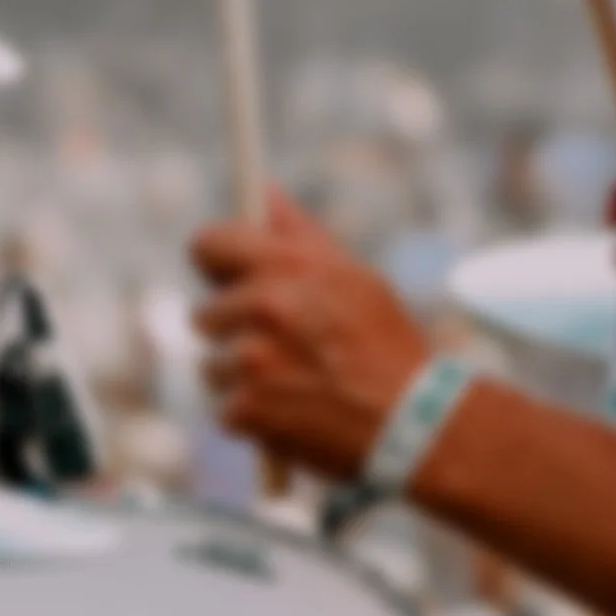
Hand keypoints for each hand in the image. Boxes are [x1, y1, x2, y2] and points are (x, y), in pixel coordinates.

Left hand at [189, 190, 432, 483]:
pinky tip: (293, 417)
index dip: (214, 264)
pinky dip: (251, 420)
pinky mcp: (246, 410)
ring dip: (241, 380)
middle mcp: (265, 307)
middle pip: (203, 314)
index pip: (207, 244)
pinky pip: (224, 410)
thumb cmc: (386, 348)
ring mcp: (251, 361)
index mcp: (290, 266)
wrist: (412, 426)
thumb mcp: (353, 279)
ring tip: (294, 387)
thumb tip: (262, 190)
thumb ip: (298, 235)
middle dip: (232, 332)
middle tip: (278, 350)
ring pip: (212, 366)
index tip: (224, 280)